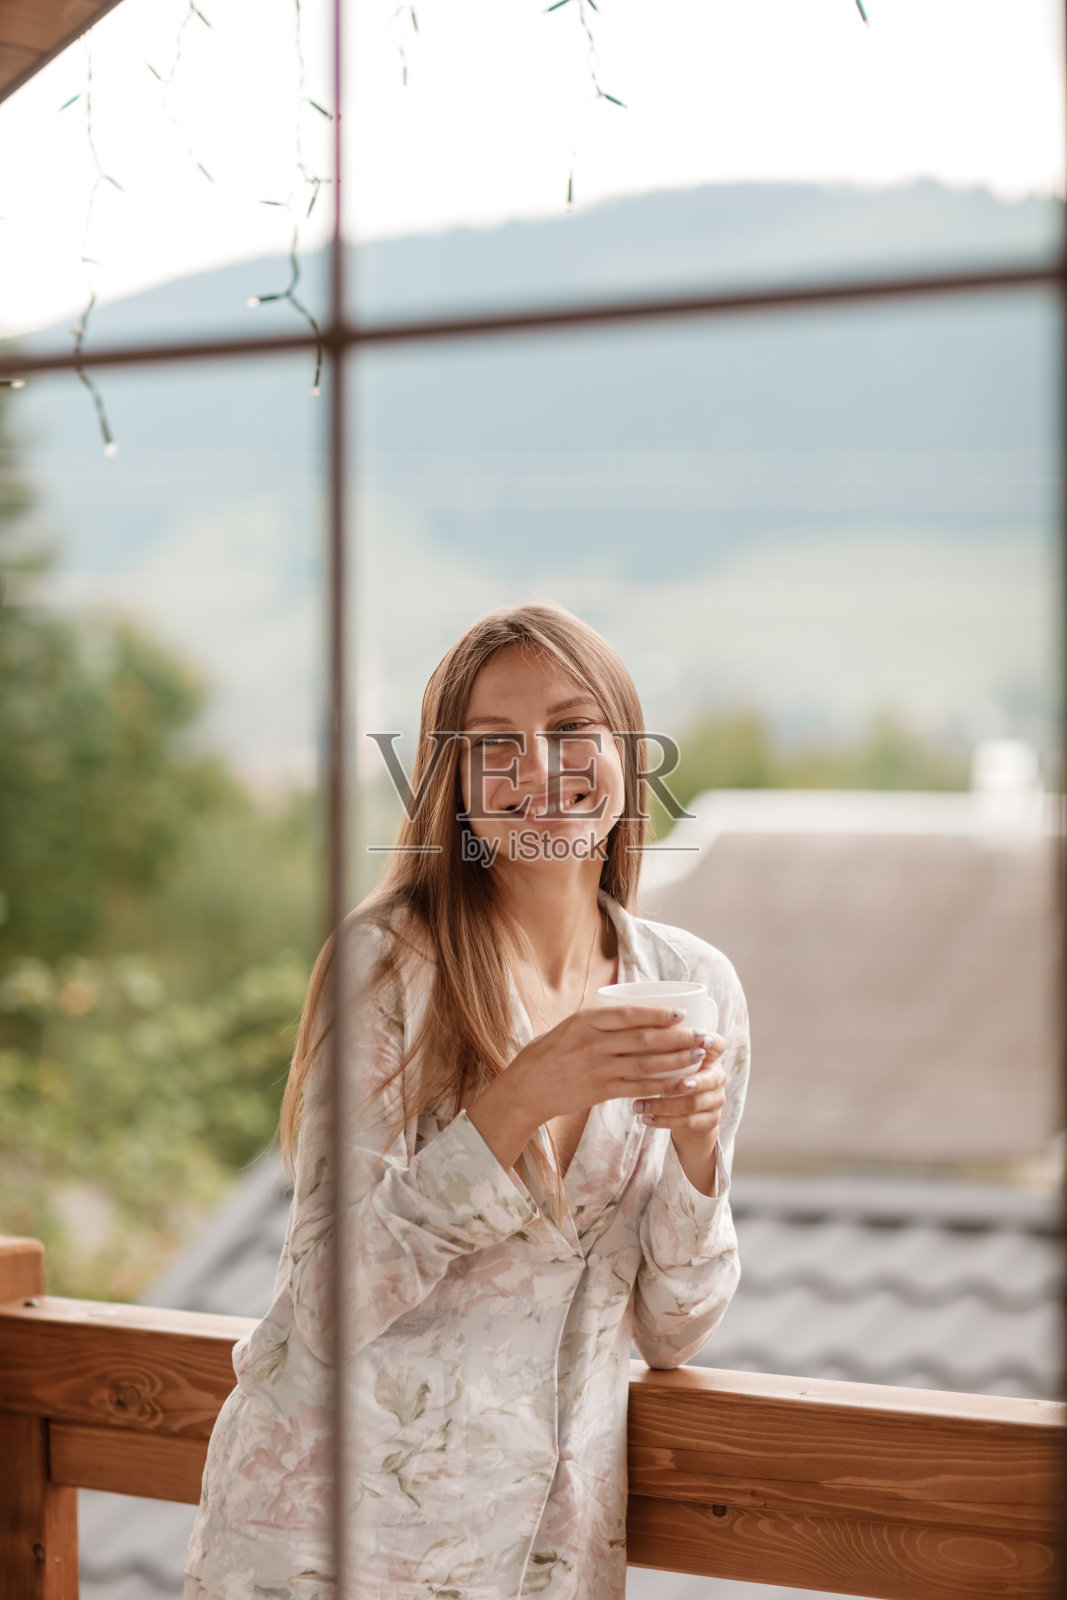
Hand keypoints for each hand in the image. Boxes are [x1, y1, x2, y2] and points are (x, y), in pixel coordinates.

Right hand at [468, 1006, 707, 1170]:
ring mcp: (597, 1068)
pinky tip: (679, 1084)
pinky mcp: (599, 1091)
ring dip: (676, 1061)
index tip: (681, 1013)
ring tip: (698, 1058)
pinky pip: (637, 1088)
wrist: (526, 1088)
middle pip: (643, 1039)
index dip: (657, 1014)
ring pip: (645, 1064)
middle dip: (677, 1038)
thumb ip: (598, 1020)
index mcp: (585, 1020)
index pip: (628, 1014)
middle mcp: (592, 1042)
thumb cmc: (549, 1053)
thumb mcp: (569, 1026)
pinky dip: (661, 1086)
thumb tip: (635, 1012)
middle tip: (702, 1037)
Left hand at [631, 1034, 727, 1195]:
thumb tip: (628, 1032)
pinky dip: (664, 1120)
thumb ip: (662, 1048)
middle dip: (682, 1082)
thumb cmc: (674, 1077)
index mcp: (710, 1057)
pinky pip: (688, 1122)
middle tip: (656, 1084)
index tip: (700, 1039)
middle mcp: (717, 1077)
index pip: (718, 1045)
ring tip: (636, 1105)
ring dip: (662, 1105)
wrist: (690, 1114)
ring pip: (692, 1104)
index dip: (711, 1042)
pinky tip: (645, 1118)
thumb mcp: (672, 1061)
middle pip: (707, 1079)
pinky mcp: (709, 1120)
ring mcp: (716, 1100)